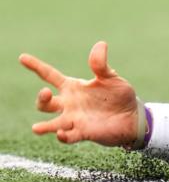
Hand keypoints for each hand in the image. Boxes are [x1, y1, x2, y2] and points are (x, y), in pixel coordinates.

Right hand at [19, 42, 140, 146]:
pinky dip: (64, 136)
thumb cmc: (118, 95)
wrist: (131, 117)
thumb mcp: (110, 77)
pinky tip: (62, 133)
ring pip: (52, 124)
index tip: (22, 57)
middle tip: (45, 92)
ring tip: (37, 128)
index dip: (36, 66)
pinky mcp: (83, 132)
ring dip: (45, 126)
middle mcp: (69, 104)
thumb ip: (101, 64)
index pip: (50, 75)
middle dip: (41, 98)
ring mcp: (74, 119)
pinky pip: (69, 136)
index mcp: (72, 87)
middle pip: (46, 103)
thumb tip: (100, 44)